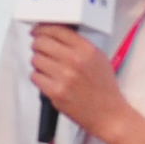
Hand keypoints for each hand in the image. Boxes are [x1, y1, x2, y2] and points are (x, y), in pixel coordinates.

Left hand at [27, 24, 132, 139]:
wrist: (109, 114)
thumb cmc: (104, 89)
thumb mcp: (99, 58)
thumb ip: (79, 44)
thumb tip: (56, 34)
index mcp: (86, 49)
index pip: (56, 30)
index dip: (42, 29)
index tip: (37, 31)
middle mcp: (74, 61)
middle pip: (41, 43)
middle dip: (38, 45)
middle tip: (40, 49)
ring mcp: (64, 77)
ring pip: (35, 59)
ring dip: (39, 63)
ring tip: (48, 68)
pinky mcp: (55, 92)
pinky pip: (35, 77)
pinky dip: (39, 78)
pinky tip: (48, 80)